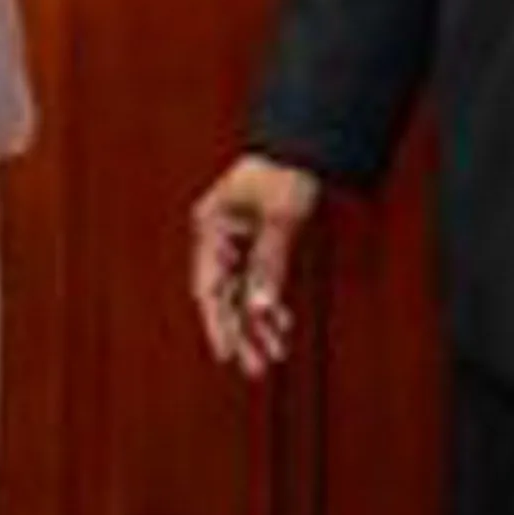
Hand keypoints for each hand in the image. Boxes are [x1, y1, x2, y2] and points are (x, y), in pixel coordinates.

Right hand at [189, 154, 324, 376]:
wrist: (302, 146)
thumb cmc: (286, 174)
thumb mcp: (281, 219)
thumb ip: (270, 263)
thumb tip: (262, 308)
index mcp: (211, 226)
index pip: (210, 285)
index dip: (218, 322)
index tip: (227, 354)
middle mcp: (218, 237)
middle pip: (225, 295)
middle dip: (241, 332)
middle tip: (256, 368)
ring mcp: (236, 242)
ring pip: (242, 293)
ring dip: (258, 324)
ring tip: (274, 356)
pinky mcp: (255, 245)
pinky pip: (257, 283)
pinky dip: (270, 304)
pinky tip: (282, 326)